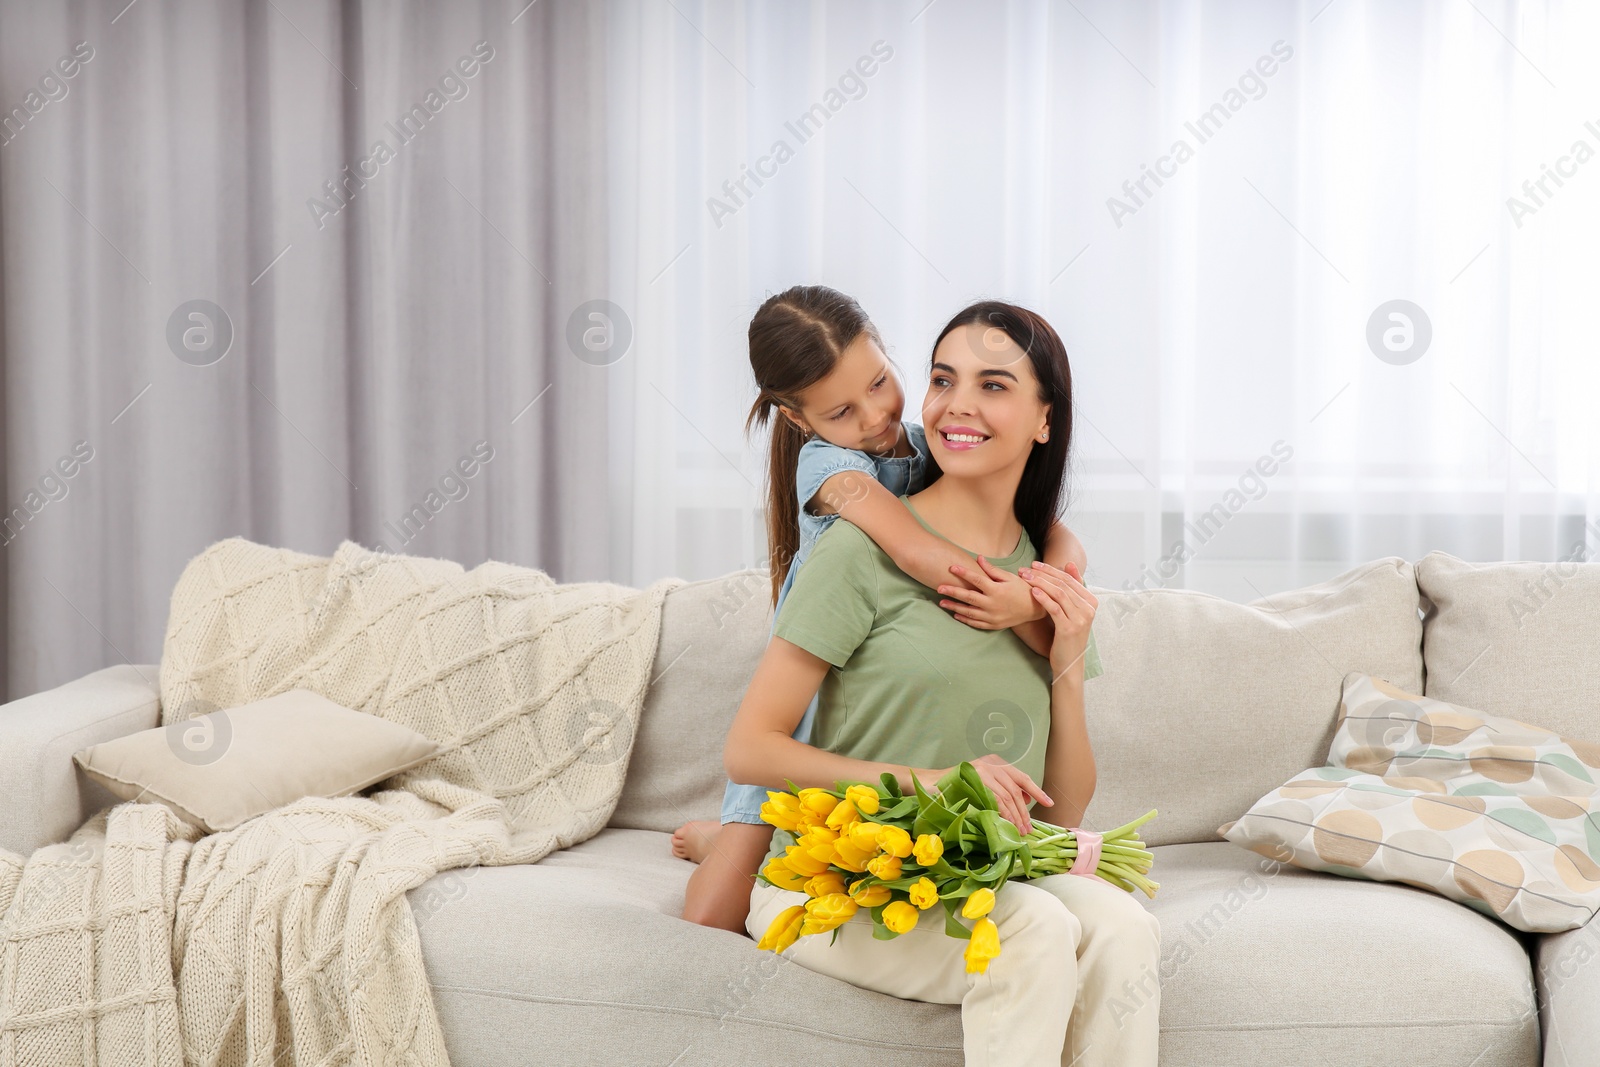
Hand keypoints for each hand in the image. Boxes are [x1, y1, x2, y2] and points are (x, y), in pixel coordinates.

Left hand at [935, 557, 1043, 629]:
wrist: (1035, 609)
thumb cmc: (1022, 590)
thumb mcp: (1009, 578)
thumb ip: (992, 570)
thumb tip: (978, 558)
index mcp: (997, 590)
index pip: (976, 580)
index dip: (963, 573)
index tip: (952, 567)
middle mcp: (993, 604)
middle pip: (968, 597)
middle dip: (952, 592)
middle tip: (939, 588)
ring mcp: (992, 616)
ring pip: (969, 612)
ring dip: (954, 607)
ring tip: (941, 602)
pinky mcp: (993, 625)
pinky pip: (976, 623)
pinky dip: (965, 619)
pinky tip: (956, 614)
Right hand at [950, 753, 1052, 834]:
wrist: (932, 784)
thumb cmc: (957, 787)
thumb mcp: (984, 784)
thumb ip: (1003, 788)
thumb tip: (1025, 801)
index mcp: (996, 763)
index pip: (1022, 777)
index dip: (1037, 791)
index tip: (1049, 803)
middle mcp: (992, 764)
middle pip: (1016, 791)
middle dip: (1024, 812)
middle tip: (1027, 828)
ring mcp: (984, 770)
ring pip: (1008, 797)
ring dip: (1015, 816)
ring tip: (1019, 830)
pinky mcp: (978, 779)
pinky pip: (997, 800)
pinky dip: (1004, 813)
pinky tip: (1006, 823)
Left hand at [1021, 560, 1097, 681]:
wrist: (1069, 663)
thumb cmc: (1067, 635)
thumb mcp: (1072, 611)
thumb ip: (1072, 589)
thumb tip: (1069, 564)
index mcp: (1091, 602)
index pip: (1070, 579)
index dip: (1051, 570)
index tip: (1035, 564)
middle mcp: (1089, 609)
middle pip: (1064, 584)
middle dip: (1043, 574)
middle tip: (1026, 569)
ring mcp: (1081, 619)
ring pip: (1059, 593)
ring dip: (1040, 583)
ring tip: (1025, 578)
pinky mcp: (1069, 629)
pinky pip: (1055, 608)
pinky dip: (1044, 598)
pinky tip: (1033, 592)